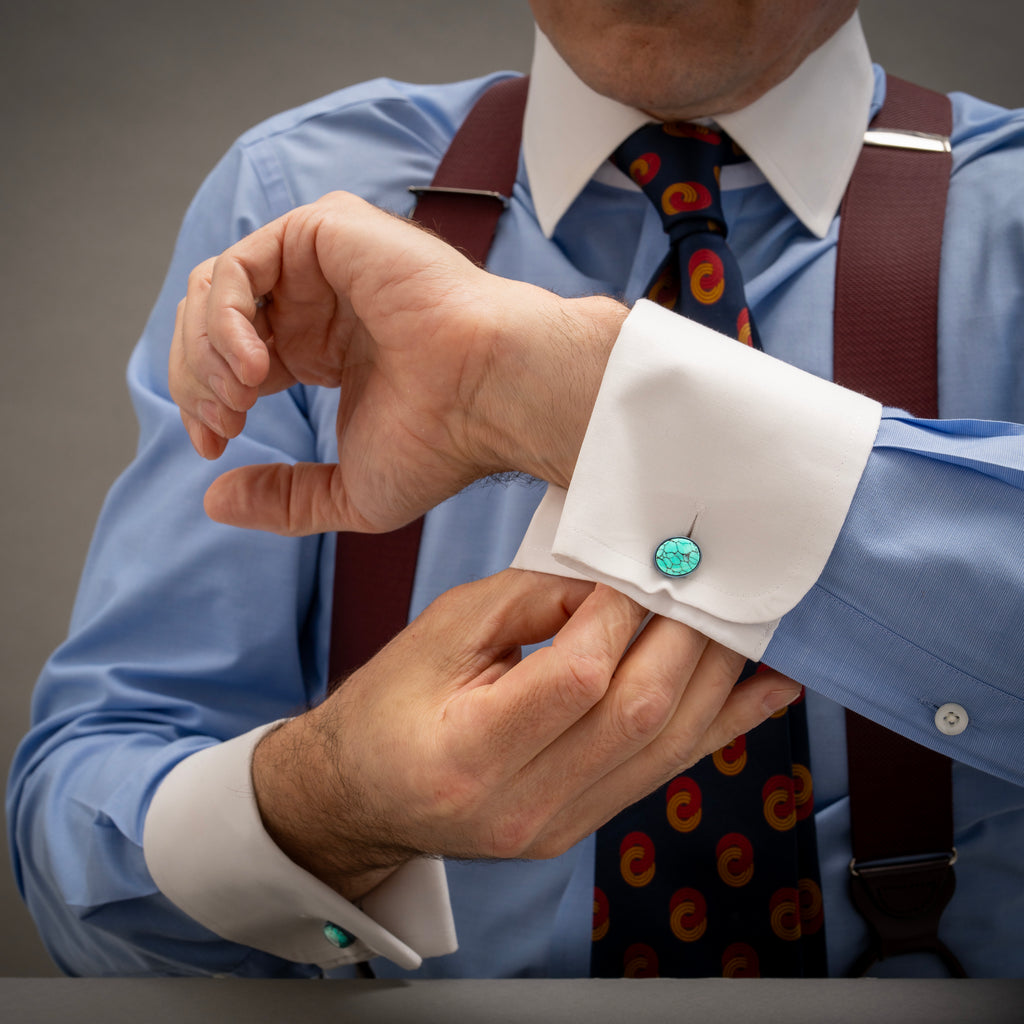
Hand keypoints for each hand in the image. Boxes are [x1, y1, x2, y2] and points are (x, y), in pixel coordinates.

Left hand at [168, 191, 627, 534]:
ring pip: (217, 287)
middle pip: (214, 320)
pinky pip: (240, 264)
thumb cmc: (443, 443)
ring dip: (208, 350)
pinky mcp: (327, 231)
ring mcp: (323, 263)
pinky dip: (227, 316)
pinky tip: (254, 365)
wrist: (490, 397)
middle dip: (198, 378)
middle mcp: (319, 302)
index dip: (208, 401)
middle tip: (221, 425)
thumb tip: (215, 501)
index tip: (216, 446)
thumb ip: (284, 500)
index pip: (235, 359)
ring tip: (239, 397)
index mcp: (323, 349)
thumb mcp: (350, 492)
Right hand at [251, 569, 801, 900]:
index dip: (620, 613)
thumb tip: (619, 579)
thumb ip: (531, 600)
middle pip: (638, 712)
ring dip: (714, 671)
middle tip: (705, 573)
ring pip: (667, 745)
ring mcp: (559, 826)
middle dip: (685, 633)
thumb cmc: (389, 703)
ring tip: (740, 612)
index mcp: (469, 752)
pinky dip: (722, 724)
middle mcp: (522, 805)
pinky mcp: (582, 826)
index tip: (638, 566)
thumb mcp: (442, 630)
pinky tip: (768, 688)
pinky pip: (666, 772)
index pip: (578, 676)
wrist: (361, 797)